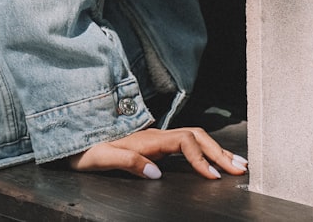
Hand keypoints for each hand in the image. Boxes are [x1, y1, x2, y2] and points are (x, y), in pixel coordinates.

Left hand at [66, 127, 247, 179]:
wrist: (72, 143)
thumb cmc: (85, 153)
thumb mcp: (102, 159)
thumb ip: (128, 163)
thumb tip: (156, 173)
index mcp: (146, 139)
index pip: (183, 142)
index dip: (200, 157)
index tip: (213, 176)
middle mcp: (153, 135)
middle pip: (195, 137)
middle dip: (219, 152)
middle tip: (240, 169)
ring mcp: (155, 139)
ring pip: (193, 138)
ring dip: (215, 150)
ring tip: (236, 163)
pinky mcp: (153, 145)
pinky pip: (186, 144)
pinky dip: (204, 151)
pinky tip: (213, 160)